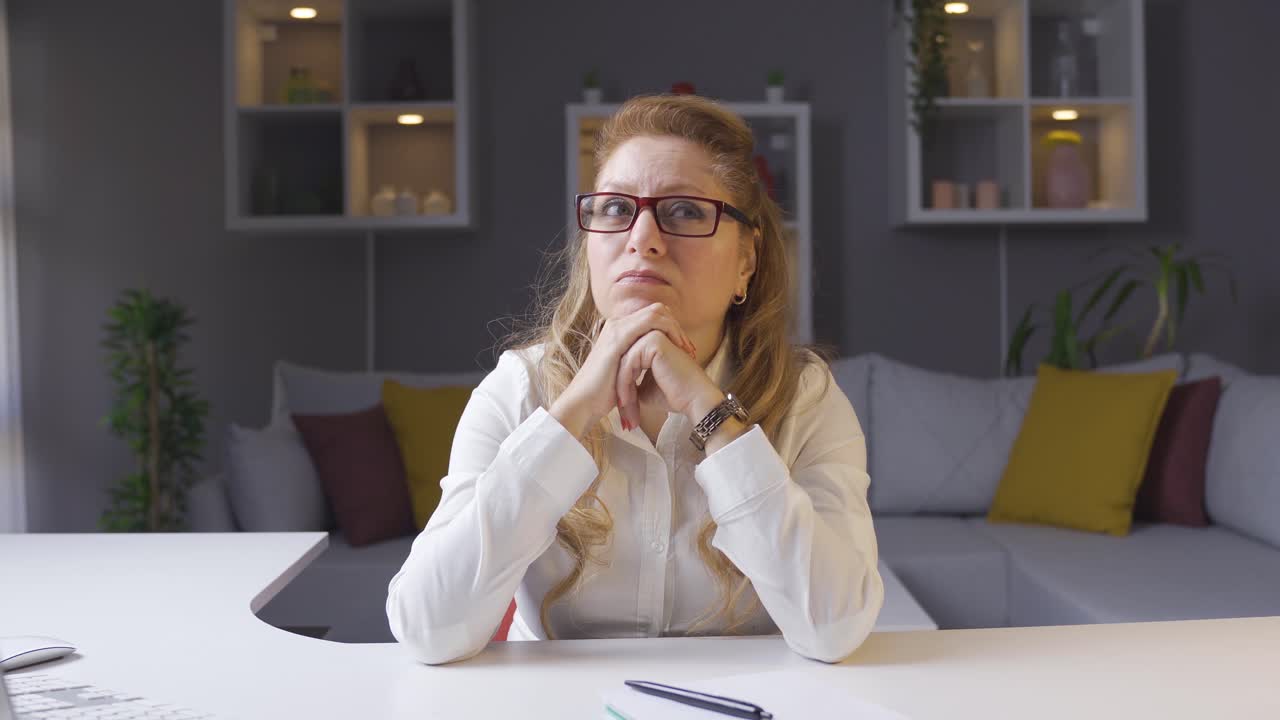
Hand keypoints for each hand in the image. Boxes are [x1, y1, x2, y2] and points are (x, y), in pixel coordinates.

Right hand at [549, 303, 696, 438]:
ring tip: (687, 349)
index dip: (672, 330)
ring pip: (656, 313)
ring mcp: (617, 329)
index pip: (653, 317)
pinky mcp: (618, 338)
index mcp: (618, 331)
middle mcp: (617, 325)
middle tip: (689, 348)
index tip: (685, 350)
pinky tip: (677, 348)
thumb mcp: (624, 372)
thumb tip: (653, 365)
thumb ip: (637, 362)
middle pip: (657, 310)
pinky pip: (650, 323)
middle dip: (677, 327)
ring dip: (675, 328)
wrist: (584, 403)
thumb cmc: (603, 394)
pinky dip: (667, 332)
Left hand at [616, 330, 723, 431]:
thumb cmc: (673, 395)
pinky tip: (625, 402)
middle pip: (622, 360)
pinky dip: (624, 384)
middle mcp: (651, 334)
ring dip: (620, 388)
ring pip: (623, 362)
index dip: (620, 385)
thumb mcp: (645, 388)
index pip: (625, 361)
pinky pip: (629, 362)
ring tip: (623, 410)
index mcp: (650, 343)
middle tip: (621, 413)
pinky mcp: (654, 341)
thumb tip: (612, 389)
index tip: (621, 408)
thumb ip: (631, 382)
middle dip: (618, 388)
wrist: (694, 399)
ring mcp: (653, 335)